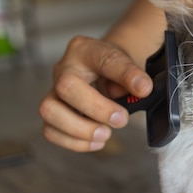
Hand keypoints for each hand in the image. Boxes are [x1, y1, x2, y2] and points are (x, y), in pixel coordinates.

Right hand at [39, 35, 152, 151]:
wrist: (100, 69)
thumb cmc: (112, 68)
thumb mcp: (128, 65)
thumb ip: (134, 75)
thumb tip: (142, 89)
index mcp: (85, 50)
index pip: (104, 59)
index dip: (125, 75)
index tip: (143, 89)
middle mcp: (64, 69)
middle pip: (66, 87)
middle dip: (96, 109)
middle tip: (120, 119)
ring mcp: (53, 91)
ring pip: (49, 111)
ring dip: (80, 130)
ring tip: (105, 134)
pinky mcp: (52, 113)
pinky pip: (51, 131)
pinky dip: (75, 142)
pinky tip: (96, 141)